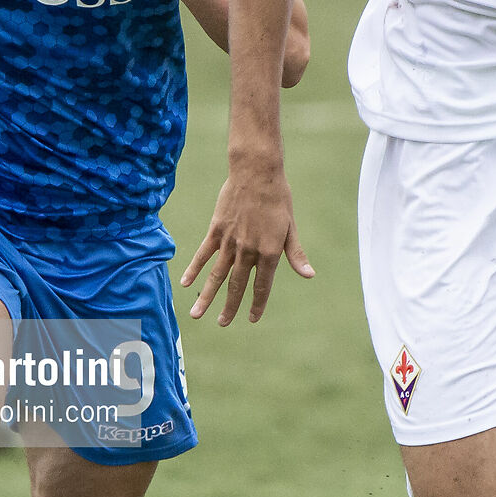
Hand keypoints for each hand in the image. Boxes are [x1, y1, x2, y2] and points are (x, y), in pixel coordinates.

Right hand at [180, 164, 314, 325]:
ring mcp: (229, 242)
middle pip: (237, 285)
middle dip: (230, 307)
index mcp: (269, 252)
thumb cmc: (278, 198)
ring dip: (207, 296)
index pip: (262, 285)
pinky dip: (194, 269)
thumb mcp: (290, 227)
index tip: (253, 319)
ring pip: (217, 275)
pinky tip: (186, 284)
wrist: (256, 173)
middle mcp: (248, 251)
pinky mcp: (216, 230)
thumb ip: (295, 254)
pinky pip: (203, 254)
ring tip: (197, 315)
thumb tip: (309, 275)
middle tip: (223, 324)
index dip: (257, 304)